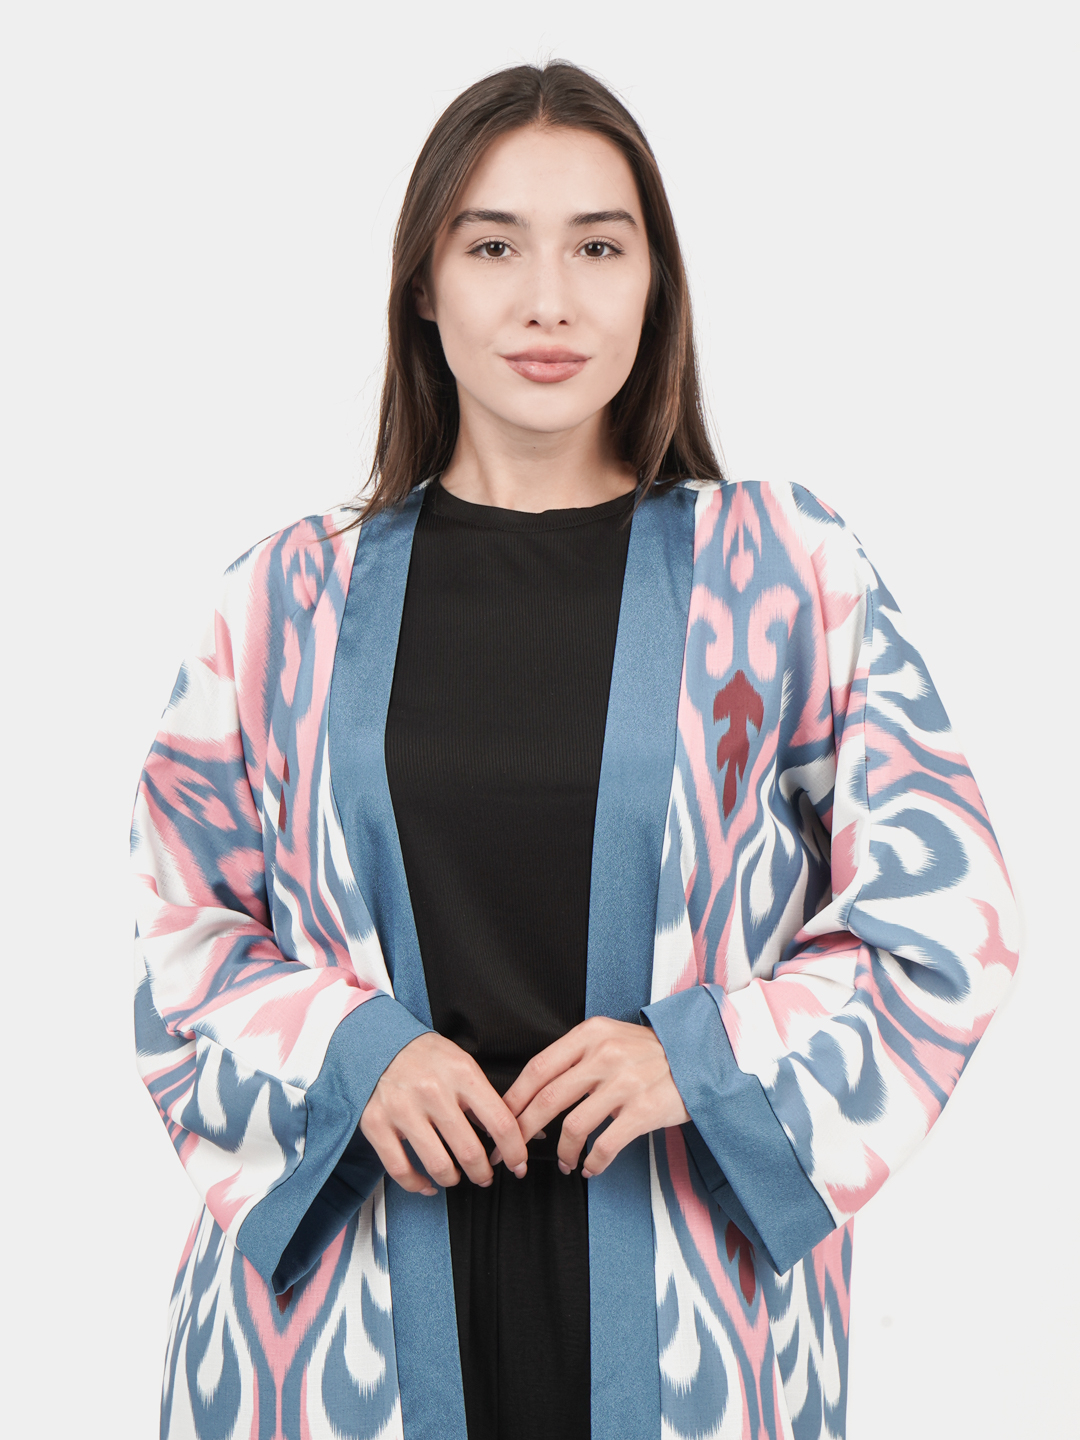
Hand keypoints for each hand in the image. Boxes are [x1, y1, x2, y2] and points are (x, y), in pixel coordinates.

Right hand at [360, 1032, 529, 1194]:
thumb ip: (488, 1100)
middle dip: (483, 1173)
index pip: (499, 1122)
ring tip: (457, 1177)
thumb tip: (526, 1128)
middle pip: (469, 1150)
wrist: (379, 1042)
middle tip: (485, 1176)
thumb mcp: (463, 1066)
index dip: (515, 1151)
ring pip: (438, 1165)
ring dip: (453, 1180)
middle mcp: (433, 1091)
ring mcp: (402, 1108)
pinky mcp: (376, 1123)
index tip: (518, 1164)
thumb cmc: (427, 1057)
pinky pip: (400, 1169)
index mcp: (461, 1073)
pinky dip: (417, 1184)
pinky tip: (427, 1183)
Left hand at [500, 1017, 689, 1178]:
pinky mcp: (644, 1111)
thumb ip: (576, 1056)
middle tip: (513, 1150)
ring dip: (562, 1152)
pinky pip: (605, 1145)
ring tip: (564, 1161)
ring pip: (573, 1126)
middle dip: (524, 1130)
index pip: (538, 1068)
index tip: (501, 1119)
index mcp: (591, 1034)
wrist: (700, 1057)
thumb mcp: (610, 1037)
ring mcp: (625, 1083)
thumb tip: (536, 1089)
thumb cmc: (649, 1052)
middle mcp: (605, 1055)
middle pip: (548, 1099)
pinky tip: (590, 1167)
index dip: (514, 1098)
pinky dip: (592, 1162)